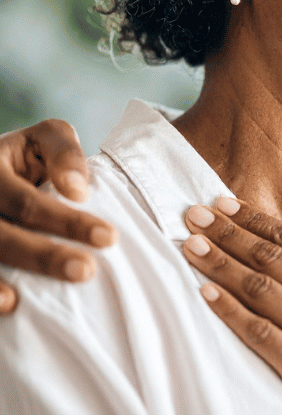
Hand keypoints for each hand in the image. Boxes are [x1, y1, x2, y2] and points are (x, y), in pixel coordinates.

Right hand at [0, 120, 117, 313]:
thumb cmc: (26, 156)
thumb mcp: (45, 138)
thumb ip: (64, 152)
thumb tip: (77, 190)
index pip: (27, 203)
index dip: (66, 221)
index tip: (108, 237)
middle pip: (1, 235)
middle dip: (42, 256)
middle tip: (86, 271)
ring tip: (20, 302)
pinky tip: (4, 306)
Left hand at [182, 197, 281, 414]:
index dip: (256, 220)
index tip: (228, 203)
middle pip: (270, 257)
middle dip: (228, 232)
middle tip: (196, 213)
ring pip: (258, 288)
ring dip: (219, 263)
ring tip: (191, 244)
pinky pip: (257, 333)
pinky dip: (228, 310)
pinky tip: (206, 292)